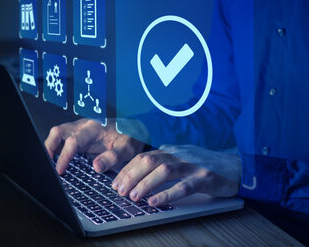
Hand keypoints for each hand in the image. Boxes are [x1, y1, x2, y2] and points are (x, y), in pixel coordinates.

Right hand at [44, 119, 143, 174]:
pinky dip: (58, 149)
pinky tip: (58, 161)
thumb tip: (96, 166)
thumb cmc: (131, 136)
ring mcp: (81, 130)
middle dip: (49, 147)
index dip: (64, 156)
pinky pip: (64, 139)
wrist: (135, 128)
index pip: (73, 141)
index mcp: (94, 129)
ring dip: (51, 147)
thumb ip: (113, 157)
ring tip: (50, 165)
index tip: (59, 170)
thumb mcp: (127, 149)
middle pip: (58, 132)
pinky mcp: (81, 136)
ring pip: (59, 134)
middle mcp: (84, 127)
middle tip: (46, 165)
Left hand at [112, 148, 240, 206]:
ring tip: (134, 197)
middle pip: (150, 161)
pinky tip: (156, 202)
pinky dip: (168, 194)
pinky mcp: (205, 178)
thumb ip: (164, 161)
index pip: (143, 157)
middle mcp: (180, 154)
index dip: (128, 169)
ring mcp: (193, 165)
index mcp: (172, 150)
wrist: (237, 166)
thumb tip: (140, 172)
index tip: (116, 182)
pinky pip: (184, 186)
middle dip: (131, 176)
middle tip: (120, 190)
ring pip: (164, 171)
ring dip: (146, 184)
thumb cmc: (205, 164)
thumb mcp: (182, 158)